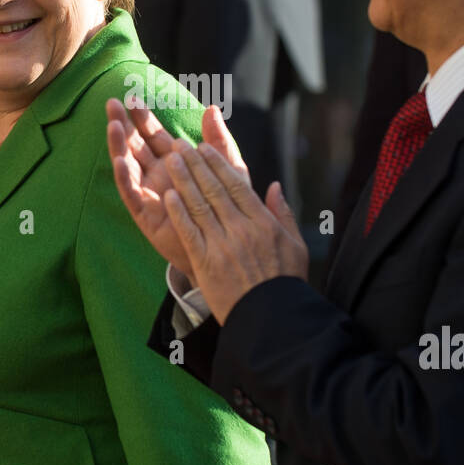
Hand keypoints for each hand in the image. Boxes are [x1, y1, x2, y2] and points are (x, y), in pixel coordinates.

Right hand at [108, 99, 246, 280]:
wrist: (224, 249)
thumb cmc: (226, 210)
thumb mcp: (227, 171)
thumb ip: (218, 142)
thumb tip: (211, 108)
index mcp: (174, 164)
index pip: (154, 136)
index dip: (143, 117)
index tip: (133, 96)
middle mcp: (157, 177)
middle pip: (135, 146)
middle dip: (123, 124)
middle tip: (113, 103)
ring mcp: (149, 195)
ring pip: (128, 166)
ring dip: (119, 146)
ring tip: (113, 126)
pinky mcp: (146, 215)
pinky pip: (131, 194)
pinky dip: (124, 177)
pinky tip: (119, 161)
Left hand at [161, 140, 307, 322]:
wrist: (271, 320)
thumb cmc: (285, 283)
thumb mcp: (295, 246)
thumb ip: (283, 214)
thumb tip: (275, 187)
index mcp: (263, 222)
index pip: (237, 185)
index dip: (218, 164)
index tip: (204, 147)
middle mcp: (242, 229)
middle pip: (214, 189)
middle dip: (195, 164)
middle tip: (180, 145)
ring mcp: (222, 245)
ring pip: (199, 205)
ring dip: (183, 180)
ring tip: (170, 160)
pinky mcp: (206, 263)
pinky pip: (190, 232)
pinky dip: (178, 212)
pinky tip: (168, 195)